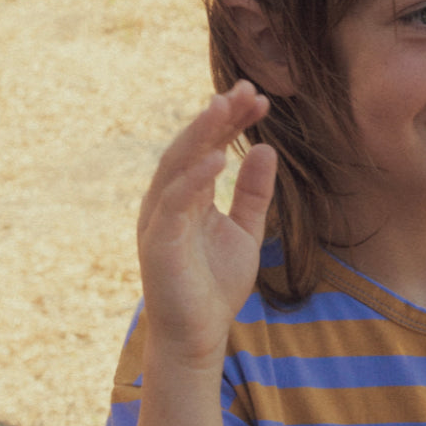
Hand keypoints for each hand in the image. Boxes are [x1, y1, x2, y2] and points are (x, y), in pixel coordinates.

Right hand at [137, 81, 276, 365]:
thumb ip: (253, 193)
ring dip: (200, 134)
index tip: (261, 99)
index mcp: (186, 195)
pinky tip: (218, 157)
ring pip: (177, 166)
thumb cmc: (215, 287)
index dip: (231, 120)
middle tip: (246, 89)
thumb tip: (266, 148)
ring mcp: (159, 219)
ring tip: (224, 106)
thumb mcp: (244, 232)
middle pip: (191, 146)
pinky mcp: (159, 242)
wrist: (198, 336)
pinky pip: (175, 202)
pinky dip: (195, 178)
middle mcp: (167, 200)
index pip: (208, 146)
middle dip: (217, 116)